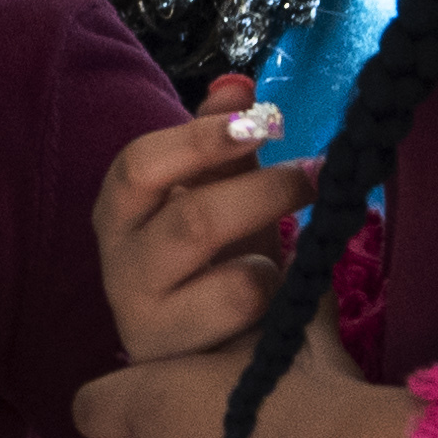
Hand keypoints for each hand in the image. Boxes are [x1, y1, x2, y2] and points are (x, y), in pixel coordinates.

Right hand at [94, 73, 320, 366]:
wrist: (213, 353)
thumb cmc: (214, 264)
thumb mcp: (219, 194)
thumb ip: (224, 140)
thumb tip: (237, 81)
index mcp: (121, 210)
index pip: (139, 165)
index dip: (202, 140)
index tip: (265, 122)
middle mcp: (118, 262)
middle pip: (189, 217)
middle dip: (266, 190)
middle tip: (320, 173)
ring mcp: (142, 316)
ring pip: (224, 275)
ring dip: (271, 240)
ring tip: (300, 242)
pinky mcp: (175, 356)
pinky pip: (241, 306)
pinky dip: (273, 289)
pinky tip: (279, 298)